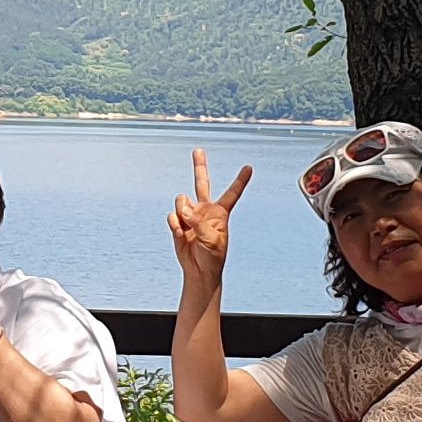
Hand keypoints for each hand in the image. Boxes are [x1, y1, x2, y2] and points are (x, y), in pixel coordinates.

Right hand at [169, 150, 252, 282]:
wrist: (199, 271)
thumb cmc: (212, 257)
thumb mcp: (212, 240)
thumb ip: (198, 223)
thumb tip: (184, 211)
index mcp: (220, 213)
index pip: (232, 193)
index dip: (240, 180)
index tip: (249, 167)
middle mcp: (205, 210)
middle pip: (201, 183)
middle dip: (199, 166)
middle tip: (198, 150)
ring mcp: (191, 216)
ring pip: (182, 200)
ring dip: (182, 210)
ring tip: (186, 225)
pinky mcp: (178, 223)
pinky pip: (173, 216)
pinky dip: (174, 223)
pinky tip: (180, 233)